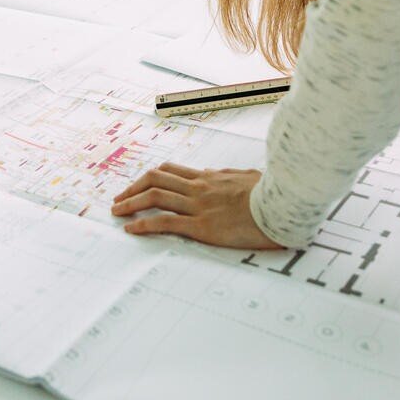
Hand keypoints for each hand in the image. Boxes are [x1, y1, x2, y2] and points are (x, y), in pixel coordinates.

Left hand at [110, 163, 284, 249]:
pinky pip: (165, 222)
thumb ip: (228, 176)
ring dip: (131, 203)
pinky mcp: (203, 225)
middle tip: (119, 198)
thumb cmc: (271, 194)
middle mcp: (200, 187)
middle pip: (156, 179)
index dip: (151, 177)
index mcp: (211, 177)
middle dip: (133, 188)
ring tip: (116, 211)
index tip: (140, 185)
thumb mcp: (248, 178)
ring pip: (155, 196)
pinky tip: (131, 228)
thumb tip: (214, 173)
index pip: (172, 171)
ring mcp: (199, 205)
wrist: (282, 204)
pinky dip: (144, 224)